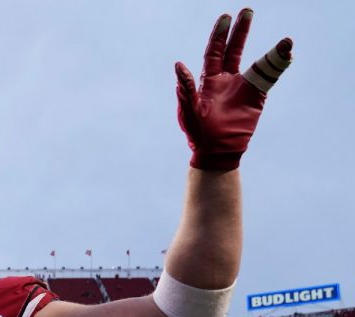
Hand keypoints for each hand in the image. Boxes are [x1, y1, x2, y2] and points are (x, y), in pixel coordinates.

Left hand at [176, 8, 292, 170]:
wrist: (216, 152)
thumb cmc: (198, 133)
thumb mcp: (189, 110)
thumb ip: (186, 87)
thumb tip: (178, 64)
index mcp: (208, 80)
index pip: (215, 51)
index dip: (220, 34)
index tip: (227, 16)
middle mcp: (226, 80)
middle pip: (234, 50)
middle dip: (240, 30)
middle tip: (247, 10)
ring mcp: (242, 88)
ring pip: (256, 62)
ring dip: (269, 50)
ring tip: (285, 40)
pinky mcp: (256, 98)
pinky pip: (269, 79)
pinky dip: (278, 66)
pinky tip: (288, 55)